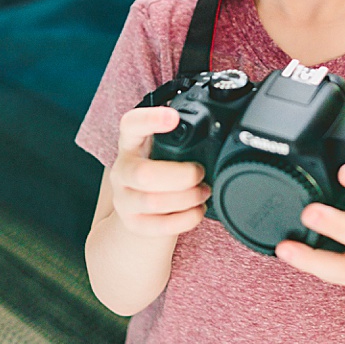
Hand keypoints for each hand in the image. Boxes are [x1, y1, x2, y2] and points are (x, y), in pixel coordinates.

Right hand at [107, 106, 209, 238]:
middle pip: (143, 174)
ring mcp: (124, 199)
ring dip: (187, 197)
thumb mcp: (165, 148)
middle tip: (200, 173)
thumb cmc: (162, 169)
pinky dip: (185, 219)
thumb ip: (183, 137)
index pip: (131, 124)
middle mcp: (122, 170)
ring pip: (153, 202)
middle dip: (181, 175)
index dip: (149, 120)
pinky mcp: (133, 223)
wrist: (141, 206)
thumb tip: (222, 123)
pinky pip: (159, 226)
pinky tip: (197, 210)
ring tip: (204, 191)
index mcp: (131, 143)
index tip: (173, 117)